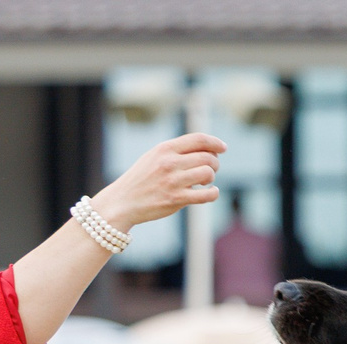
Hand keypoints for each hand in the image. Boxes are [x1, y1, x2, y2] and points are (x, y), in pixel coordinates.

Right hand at [90, 133, 226, 230]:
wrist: (123, 201)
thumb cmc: (142, 179)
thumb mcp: (154, 157)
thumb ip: (176, 151)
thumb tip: (207, 149)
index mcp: (165, 148)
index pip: (198, 139)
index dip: (215, 143)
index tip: (223, 148)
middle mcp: (169, 162)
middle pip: (207, 157)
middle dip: (214, 163)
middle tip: (210, 170)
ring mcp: (173, 181)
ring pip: (208, 173)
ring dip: (211, 178)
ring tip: (205, 182)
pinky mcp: (176, 199)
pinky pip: (206, 195)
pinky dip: (213, 193)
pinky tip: (210, 192)